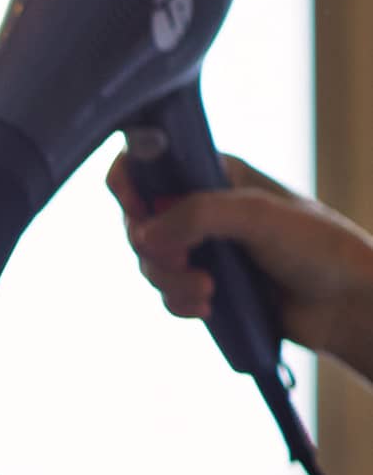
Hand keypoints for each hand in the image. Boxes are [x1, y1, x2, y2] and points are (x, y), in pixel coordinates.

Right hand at [108, 150, 372, 374]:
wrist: (344, 303)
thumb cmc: (316, 247)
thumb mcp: (257, 216)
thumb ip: (198, 215)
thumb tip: (145, 234)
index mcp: (215, 175)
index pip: (151, 166)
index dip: (130, 184)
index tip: (139, 213)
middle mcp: (202, 209)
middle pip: (141, 224)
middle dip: (154, 251)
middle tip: (182, 264)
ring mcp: (203, 251)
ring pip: (152, 265)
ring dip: (171, 283)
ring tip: (208, 292)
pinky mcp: (206, 287)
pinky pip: (168, 296)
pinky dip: (179, 304)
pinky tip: (208, 307)